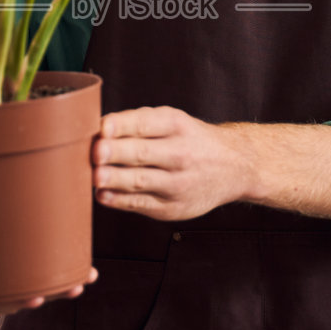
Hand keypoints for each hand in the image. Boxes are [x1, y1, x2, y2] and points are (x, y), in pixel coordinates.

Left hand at [91, 105, 247, 220]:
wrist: (235, 167)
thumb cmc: (191, 140)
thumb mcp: (173, 121)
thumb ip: (136, 124)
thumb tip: (95, 131)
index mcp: (176, 125)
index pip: (145, 123)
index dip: (122, 125)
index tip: (103, 127)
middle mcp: (180, 153)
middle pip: (142, 153)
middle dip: (117, 153)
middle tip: (95, 153)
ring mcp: (177, 183)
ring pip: (141, 181)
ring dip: (115, 179)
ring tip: (95, 176)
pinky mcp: (172, 207)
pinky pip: (142, 204)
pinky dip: (120, 201)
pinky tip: (103, 195)